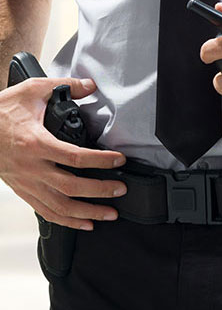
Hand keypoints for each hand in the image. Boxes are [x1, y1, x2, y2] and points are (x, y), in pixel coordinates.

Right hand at [0, 77, 127, 229]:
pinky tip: (85, 223)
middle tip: (120, 189)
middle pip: (71, 187)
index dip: (101, 161)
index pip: (75, 157)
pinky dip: (68, 221)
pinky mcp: (24, 191)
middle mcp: (32, 168)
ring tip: (110, 214)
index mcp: (36, 143)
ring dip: (88, 212)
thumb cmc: (1, 112)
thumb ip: (63, 86)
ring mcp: (28, 183)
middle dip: (100, 191)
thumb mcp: (31, 91)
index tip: (119, 161)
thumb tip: (89, 85)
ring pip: (61, 206)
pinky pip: (47, 212)